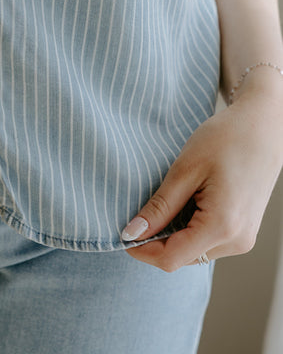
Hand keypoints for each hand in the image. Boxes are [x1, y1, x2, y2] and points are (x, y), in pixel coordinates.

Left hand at [121, 80, 282, 271]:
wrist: (264, 128)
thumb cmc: (226, 139)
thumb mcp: (185, 170)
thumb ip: (160, 206)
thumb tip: (133, 233)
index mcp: (222, 226)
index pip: (171, 258)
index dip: (142, 250)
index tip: (123, 234)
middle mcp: (236, 241)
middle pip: (182, 258)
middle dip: (157, 241)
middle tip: (140, 212)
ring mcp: (243, 239)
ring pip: (195, 252)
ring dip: (174, 235)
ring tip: (170, 200)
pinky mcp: (244, 232)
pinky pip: (208, 242)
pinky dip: (190, 229)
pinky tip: (187, 202)